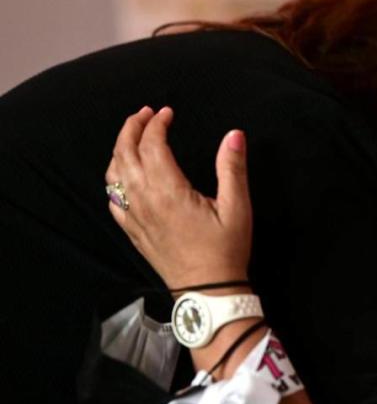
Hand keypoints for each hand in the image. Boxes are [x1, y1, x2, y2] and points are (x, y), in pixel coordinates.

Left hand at [105, 106, 252, 289]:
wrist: (208, 290)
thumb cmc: (226, 249)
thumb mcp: (237, 207)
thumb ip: (232, 168)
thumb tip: (234, 134)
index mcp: (168, 190)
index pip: (151, 144)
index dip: (157, 123)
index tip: (168, 113)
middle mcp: (144, 200)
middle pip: (124, 153)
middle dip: (132, 127)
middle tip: (146, 114)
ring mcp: (134, 216)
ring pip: (113, 173)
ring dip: (120, 149)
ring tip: (133, 137)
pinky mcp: (132, 231)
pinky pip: (112, 198)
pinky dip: (114, 178)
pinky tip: (123, 174)